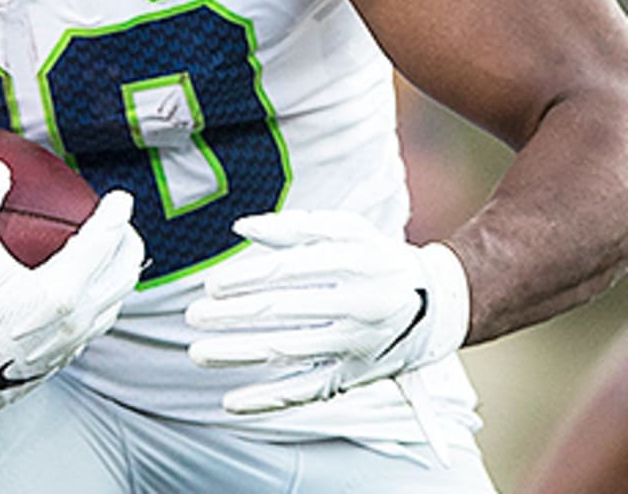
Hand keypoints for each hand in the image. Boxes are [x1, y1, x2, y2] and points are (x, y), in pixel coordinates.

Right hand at [0, 157, 143, 440]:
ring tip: (113, 253)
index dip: (115, 215)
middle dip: (128, 242)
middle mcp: (76, 318)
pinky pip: (99, 323)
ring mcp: (72, 342)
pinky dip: (104, 299)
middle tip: (121, 222)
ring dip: (120, 273)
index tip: (121, 197)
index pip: (103, 242)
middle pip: (124, 273)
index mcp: (60, 290)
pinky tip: (88, 292)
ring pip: (116, 301)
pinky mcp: (63, 359)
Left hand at [185, 209, 468, 412]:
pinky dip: (268, 401)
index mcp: (354, 263)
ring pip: (288, 353)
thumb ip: (292, 227)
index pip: (289, 271)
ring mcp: (356, 345)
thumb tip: (240, 227)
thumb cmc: (377, 256)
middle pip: (283, 312)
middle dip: (233, 316)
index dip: (247, 279)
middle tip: (193, 316)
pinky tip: (231, 403)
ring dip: (239, 354)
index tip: (211, 286)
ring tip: (198, 352)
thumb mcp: (346, 229)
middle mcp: (356, 305)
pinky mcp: (354, 376)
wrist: (437, 303)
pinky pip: (307, 392)